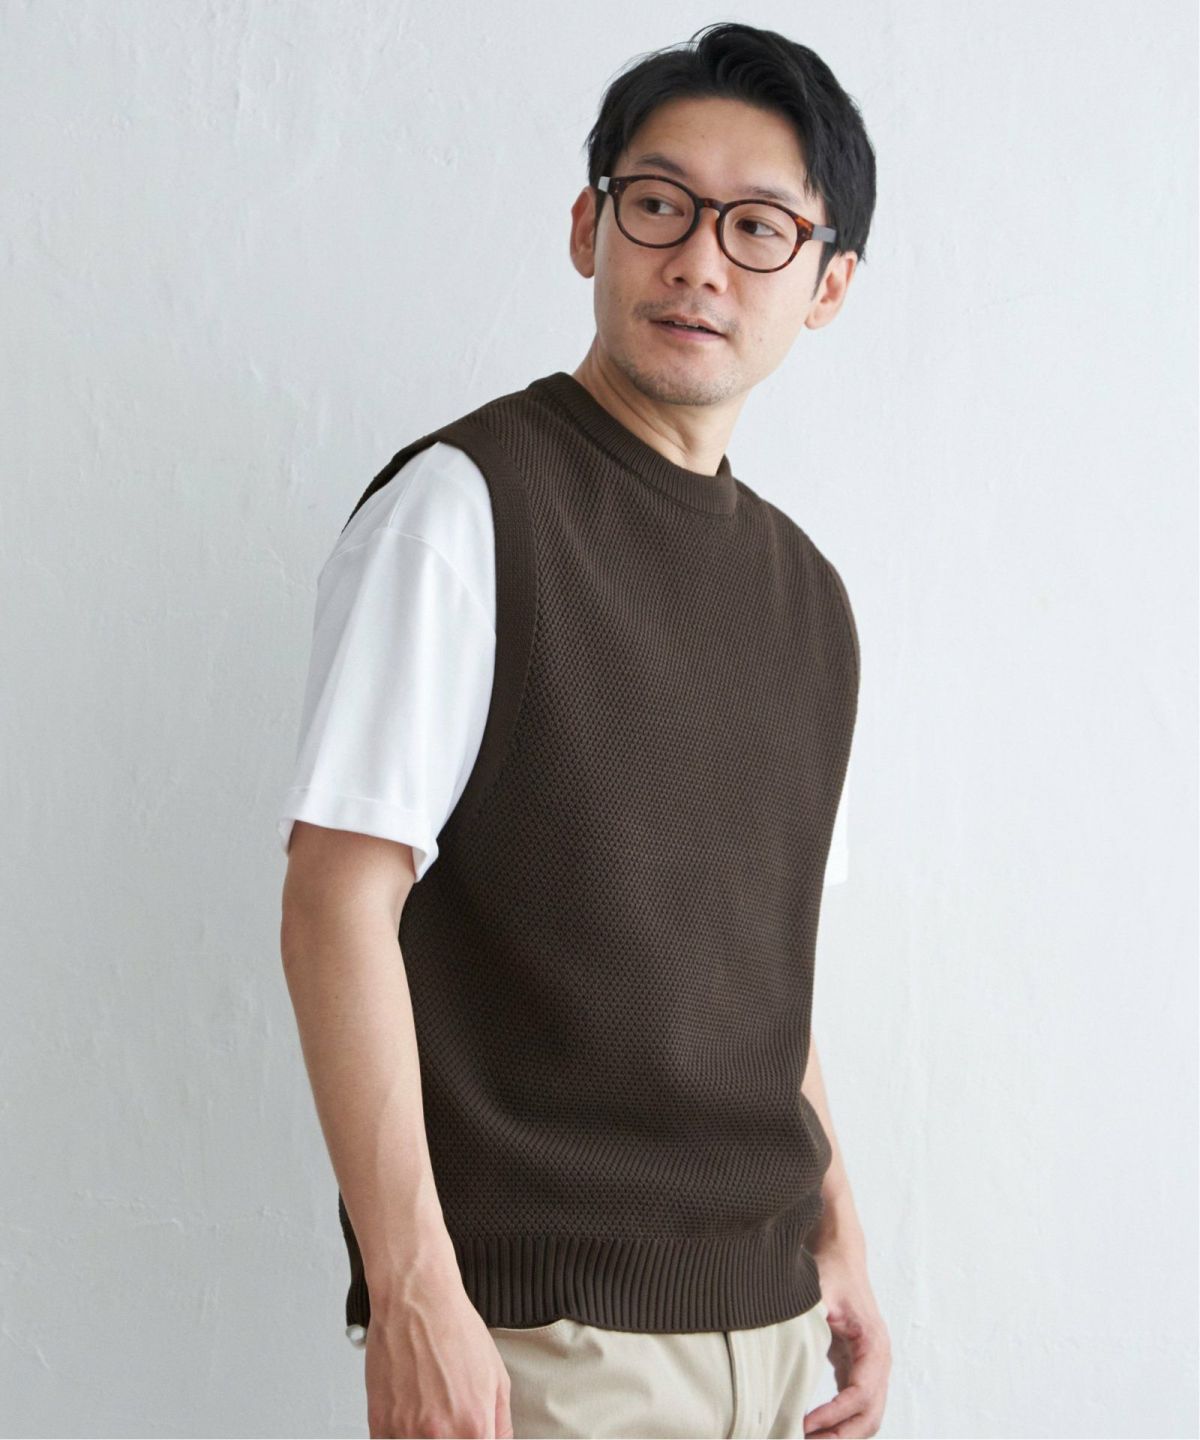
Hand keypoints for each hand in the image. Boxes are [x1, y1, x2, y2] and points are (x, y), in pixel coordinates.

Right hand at [363, 1251, 513, 1437]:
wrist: (417, 1298)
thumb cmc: (454, 1327)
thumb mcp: (497, 1375)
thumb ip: (501, 1423)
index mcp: (475, 1427)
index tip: (471, 1434)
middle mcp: (440, 1435)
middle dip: (451, 1437)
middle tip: (447, 1417)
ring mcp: (406, 1431)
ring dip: (423, 1435)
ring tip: (429, 1410)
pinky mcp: (379, 1423)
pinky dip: (399, 1435)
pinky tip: (408, 1413)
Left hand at [803, 1249, 890, 1436]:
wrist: (841, 1256)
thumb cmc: (832, 1272)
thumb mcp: (820, 1290)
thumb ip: (814, 1315)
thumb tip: (797, 1337)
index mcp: (874, 1346)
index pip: (860, 1395)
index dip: (834, 1414)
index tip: (805, 1424)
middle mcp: (879, 1362)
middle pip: (870, 1416)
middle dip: (840, 1435)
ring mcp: (872, 1368)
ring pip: (867, 1418)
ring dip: (841, 1434)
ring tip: (806, 1438)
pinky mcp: (858, 1369)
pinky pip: (856, 1407)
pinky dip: (839, 1423)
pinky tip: (811, 1427)